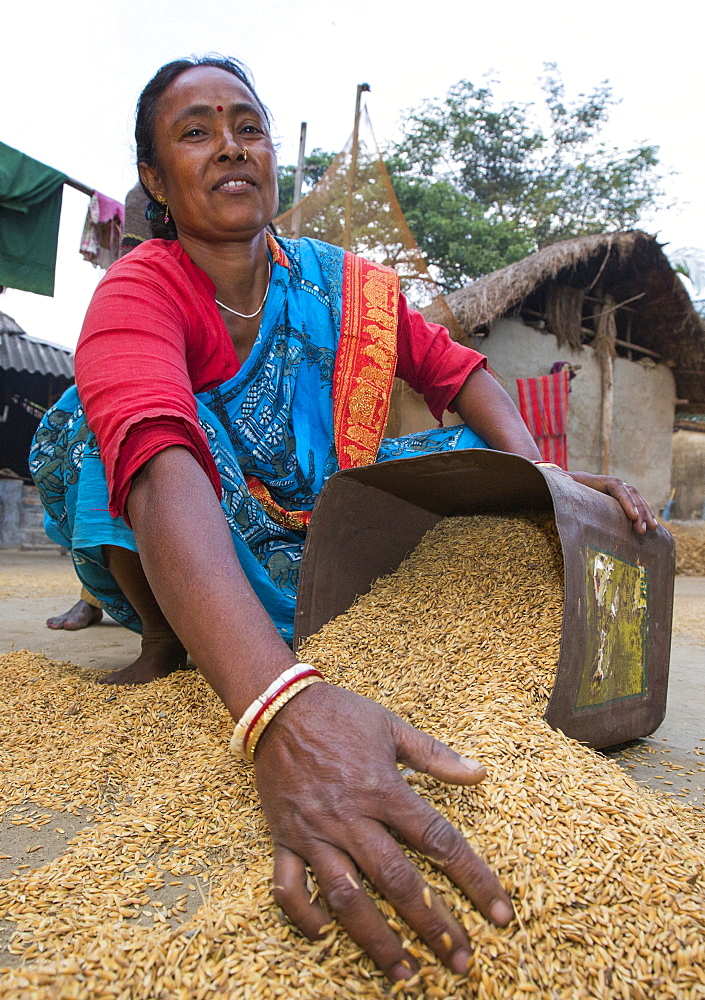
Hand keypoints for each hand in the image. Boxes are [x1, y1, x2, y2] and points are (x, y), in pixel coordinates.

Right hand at [254, 682, 513, 981]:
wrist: (278, 706)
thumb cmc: (340, 714)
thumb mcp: (391, 727)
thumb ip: (435, 754)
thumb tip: (480, 772)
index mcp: (384, 790)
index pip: (439, 841)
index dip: (474, 878)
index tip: (499, 913)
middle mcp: (351, 818)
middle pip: (397, 881)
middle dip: (433, 926)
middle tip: (461, 962)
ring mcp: (314, 833)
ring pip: (347, 897)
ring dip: (377, 939)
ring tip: (405, 972)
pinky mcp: (283, 838)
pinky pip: (288, 887)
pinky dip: (304, 916)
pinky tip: (324, 936)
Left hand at [563, 471, 657, 534]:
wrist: (575, 483)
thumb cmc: (569, 484)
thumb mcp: (564, 481)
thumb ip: (560, 478)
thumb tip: (557, 476)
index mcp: (605, 481)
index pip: (619, 488)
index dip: (627, 501)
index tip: (633, 516)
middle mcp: (617, 485)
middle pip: (632, 496)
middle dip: (640, 512)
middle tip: (642, 529)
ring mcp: (622, 493)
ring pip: (639, 501)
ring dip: (646, 514)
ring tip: (651, 529)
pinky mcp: (625, 501)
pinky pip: (639, 506)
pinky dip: (646, 515)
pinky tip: (652, 527)